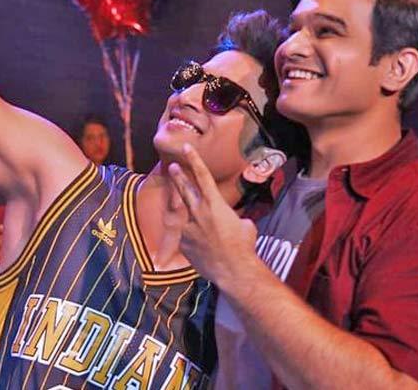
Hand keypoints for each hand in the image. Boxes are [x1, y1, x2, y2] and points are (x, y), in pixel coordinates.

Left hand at [166, 144, 258, 287]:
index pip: (203, 176)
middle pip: (185, 190)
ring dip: (200, 228)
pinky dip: (198, 244)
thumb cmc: (244, 245)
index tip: (186, 148)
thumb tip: (230, 221)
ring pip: (191, 221)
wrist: (233, 269)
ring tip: (212, 238)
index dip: (194, 160)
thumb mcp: (244, 224)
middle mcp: (198, 213)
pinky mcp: (184, 243)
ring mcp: (188, 228)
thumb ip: (232, 218)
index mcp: (214, 204)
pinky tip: (209, 253)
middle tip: (172, 167)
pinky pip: (190, 239)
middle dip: (179, 177)